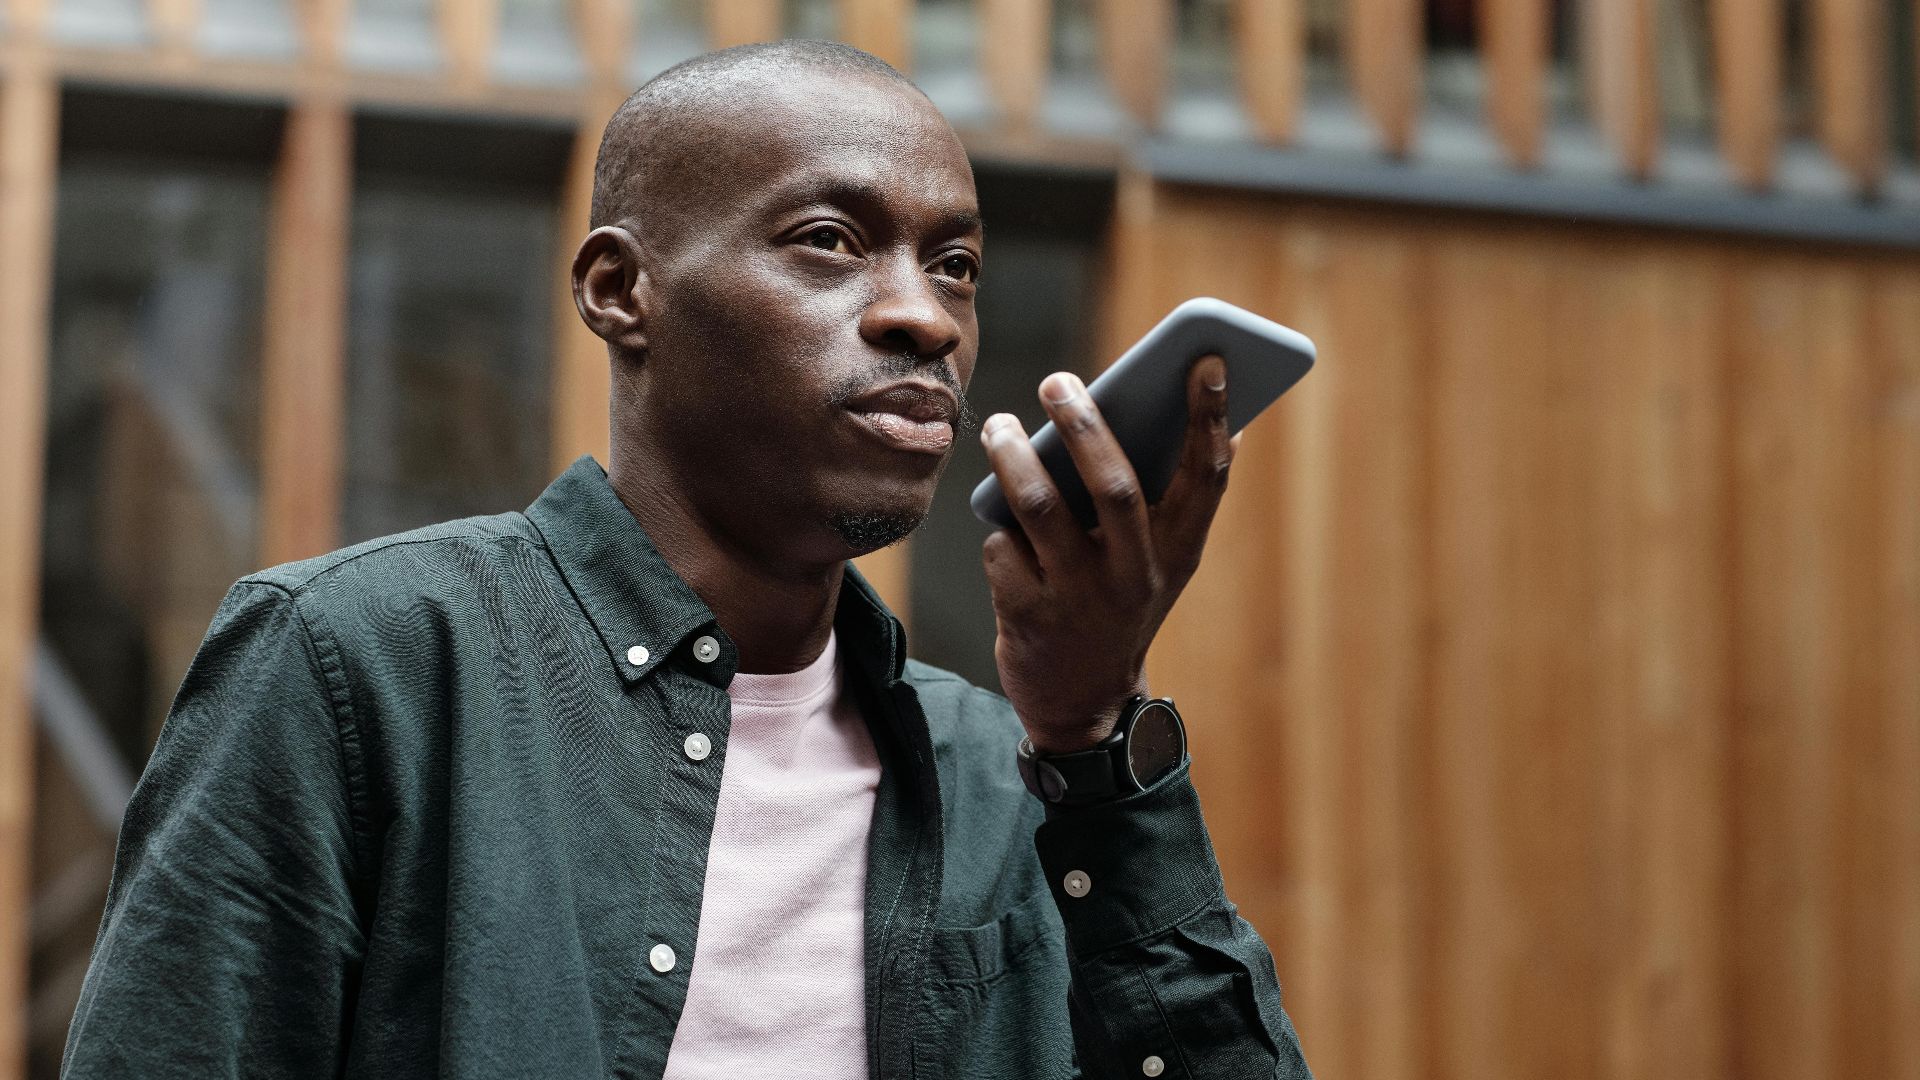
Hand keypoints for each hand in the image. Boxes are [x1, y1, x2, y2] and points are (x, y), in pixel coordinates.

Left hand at [980, 355, 1239, 752]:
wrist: (1084, 703)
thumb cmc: (1119, 603)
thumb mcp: (1158, 562)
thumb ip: (1168, 500)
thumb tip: (1194, 418)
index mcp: (1179, 553)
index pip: (1205, 477)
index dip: (1210, 416)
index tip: (1205, 360)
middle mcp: (1136, 576)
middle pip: (1113, 487)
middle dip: (1085, 425)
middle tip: (1057, 380)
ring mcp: (1081, 599)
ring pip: (1042, 510)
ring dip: (1016, 459)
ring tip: (997, 425)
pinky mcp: (1028, 617)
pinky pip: (1003, 548)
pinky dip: (996, 528)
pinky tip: (997, 522)